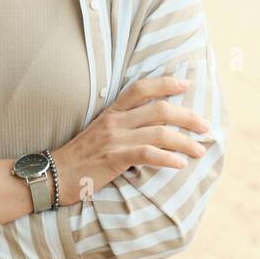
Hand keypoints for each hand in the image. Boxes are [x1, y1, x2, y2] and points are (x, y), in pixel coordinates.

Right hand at [52, 76, 208, 203]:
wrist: (54, 175)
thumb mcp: (100, 133)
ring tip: (200, 150)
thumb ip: (123, 126)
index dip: (166, 83)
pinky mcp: (114, 158)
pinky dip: (167, 158)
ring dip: (185, 141)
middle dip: (188, 116)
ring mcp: (115, 139)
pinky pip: (147, 154)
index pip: (142, 88)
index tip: (187, 84)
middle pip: (160, 110)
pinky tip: (180, 164)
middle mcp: (115, 121)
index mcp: (112, 112)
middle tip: (206, 126)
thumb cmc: (79, 157)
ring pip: (159, 133)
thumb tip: (153, 128)